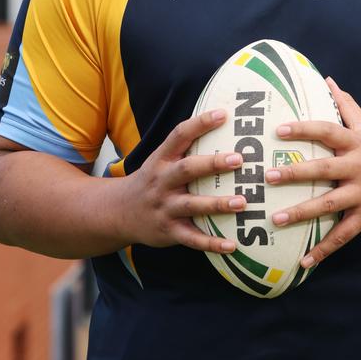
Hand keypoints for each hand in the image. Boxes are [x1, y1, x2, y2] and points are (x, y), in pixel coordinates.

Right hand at [118, 109, 246, 253]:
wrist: (118, 212)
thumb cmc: (153, 180)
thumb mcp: (161, 160)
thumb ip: (186, 146)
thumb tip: (222, 120)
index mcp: (162, 159)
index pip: (179, 135)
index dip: (200, 123)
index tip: (222, 114)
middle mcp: (162, 181)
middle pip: (187, 169)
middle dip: (213, 164)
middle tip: (239, 159)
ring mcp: (164, 207)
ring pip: (192, 205)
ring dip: (217, 204)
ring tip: (242, 202)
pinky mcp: (168, 231)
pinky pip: (192, 238)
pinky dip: (211, 243)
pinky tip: (232, 244)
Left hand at [265, 79, 360, 267]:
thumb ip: (346, 104)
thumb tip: (327, 79)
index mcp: (356, 143)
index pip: (328, 131)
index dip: (304, 129)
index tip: (279, 130)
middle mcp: (359, 167)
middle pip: (324, 168)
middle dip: (296, 172)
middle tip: (267, 175)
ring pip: (330, 204)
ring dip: (302, 212)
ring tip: (275, 218)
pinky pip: (344, 234)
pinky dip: (324, 249)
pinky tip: (304, 261)